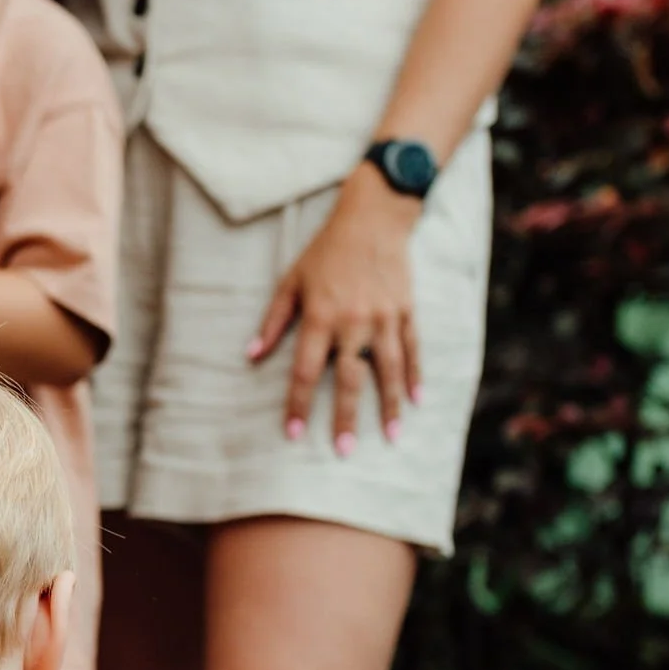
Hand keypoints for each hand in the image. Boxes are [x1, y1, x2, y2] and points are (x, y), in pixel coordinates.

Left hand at [249, 168, 423, 448]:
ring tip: (390, 436)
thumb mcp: (291, 281)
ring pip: (386, 369)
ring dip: (389, 406)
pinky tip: (417, 400)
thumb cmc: (325, 252)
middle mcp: (352, 321)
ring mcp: (384, 317)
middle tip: (342, 451)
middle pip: (349, 379)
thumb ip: (273, 321)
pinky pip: (412, 349)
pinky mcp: (406, 310)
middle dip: (345, 417)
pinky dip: (414, 376)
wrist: (373, 218)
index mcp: (320, 317)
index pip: (306, 371)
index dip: (298, 404)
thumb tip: (251, 356)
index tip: (294, 433)